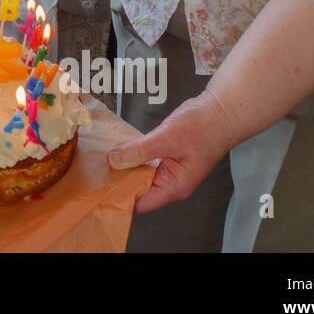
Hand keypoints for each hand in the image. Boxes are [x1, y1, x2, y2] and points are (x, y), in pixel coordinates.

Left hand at [107, 89, 238, 212]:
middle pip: (138, 189)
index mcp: (174, 186)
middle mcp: (170, 182)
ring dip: (123, 167)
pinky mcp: (165, 155)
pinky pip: (143, 160)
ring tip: (98, 162)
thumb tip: (113, 161)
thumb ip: (139, 151)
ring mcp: (168, 169)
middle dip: (118, 182)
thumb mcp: (166, 138)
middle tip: (93, 173)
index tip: (98, 190)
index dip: (120, 198)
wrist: (220, 110)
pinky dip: (131, 156)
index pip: (141, 202)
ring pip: (139, 173)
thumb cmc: (202, 127)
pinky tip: (115, 149)